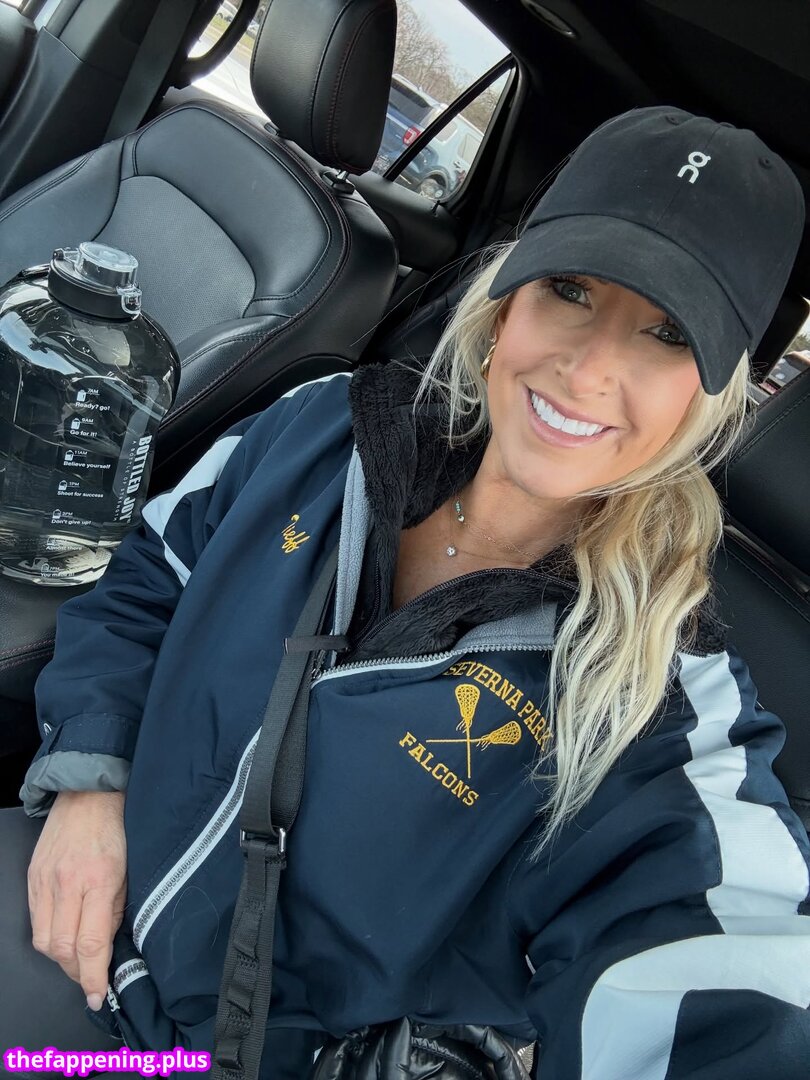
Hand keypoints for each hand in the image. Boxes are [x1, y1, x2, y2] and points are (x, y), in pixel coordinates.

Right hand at [27, 789, 126, 1010]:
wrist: (89, 794)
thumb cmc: (118, 828)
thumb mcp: (131, 871)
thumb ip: (118, 910)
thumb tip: (108, 948)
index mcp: (99, 880)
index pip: (91, 944)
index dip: (93, 977)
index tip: (97, 995)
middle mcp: (67, 883)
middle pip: (62, 949)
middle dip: (77, 972)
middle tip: (91, 978)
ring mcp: (45, 881)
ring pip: (43, 941)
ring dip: (61, 957)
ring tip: (78, 958)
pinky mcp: (32, 878)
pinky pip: (35, 921)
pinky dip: (48, 936)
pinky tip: (63, 934)